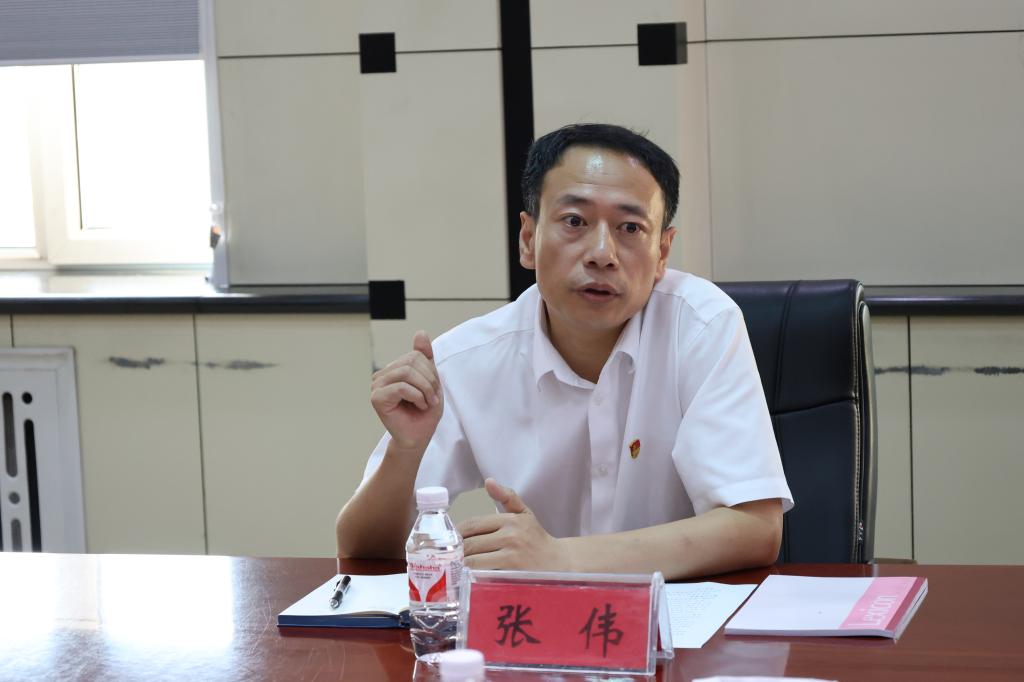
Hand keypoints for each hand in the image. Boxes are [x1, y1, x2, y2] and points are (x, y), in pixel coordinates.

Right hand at [370, 331, 442, 450]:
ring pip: (407, 372)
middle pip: (411, 361)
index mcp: (394, 369)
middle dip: (429, 381)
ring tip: (426, 403)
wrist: (418, 438)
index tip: (434, 391)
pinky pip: (402, 387)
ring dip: (425, 390)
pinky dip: (417, 397)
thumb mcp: (430, 381)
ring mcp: (377, 386)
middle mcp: (382, 375)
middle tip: (432, 399)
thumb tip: (420, 332)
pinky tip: (419, 407)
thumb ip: (425, 357)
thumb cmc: (424, 413)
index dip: (430, 371)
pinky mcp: (376, 398)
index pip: (416, 355)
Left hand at [458, 479, 572, 570]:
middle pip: (470, 543)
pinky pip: (483, 574)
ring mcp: (512, 555)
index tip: (450, 541)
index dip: (456, 533)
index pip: (472, 524)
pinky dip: (472, 576)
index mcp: (510, 520)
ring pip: (474, 560)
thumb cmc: (538, 540)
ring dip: (461, 564)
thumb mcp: (525, 514)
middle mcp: (511, 535)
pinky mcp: (512, 573)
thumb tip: (489, 481)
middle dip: (456, 551)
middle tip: (447, 557)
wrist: (560, 563)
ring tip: (455, 567)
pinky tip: (468, 577)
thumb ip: (507, 497)